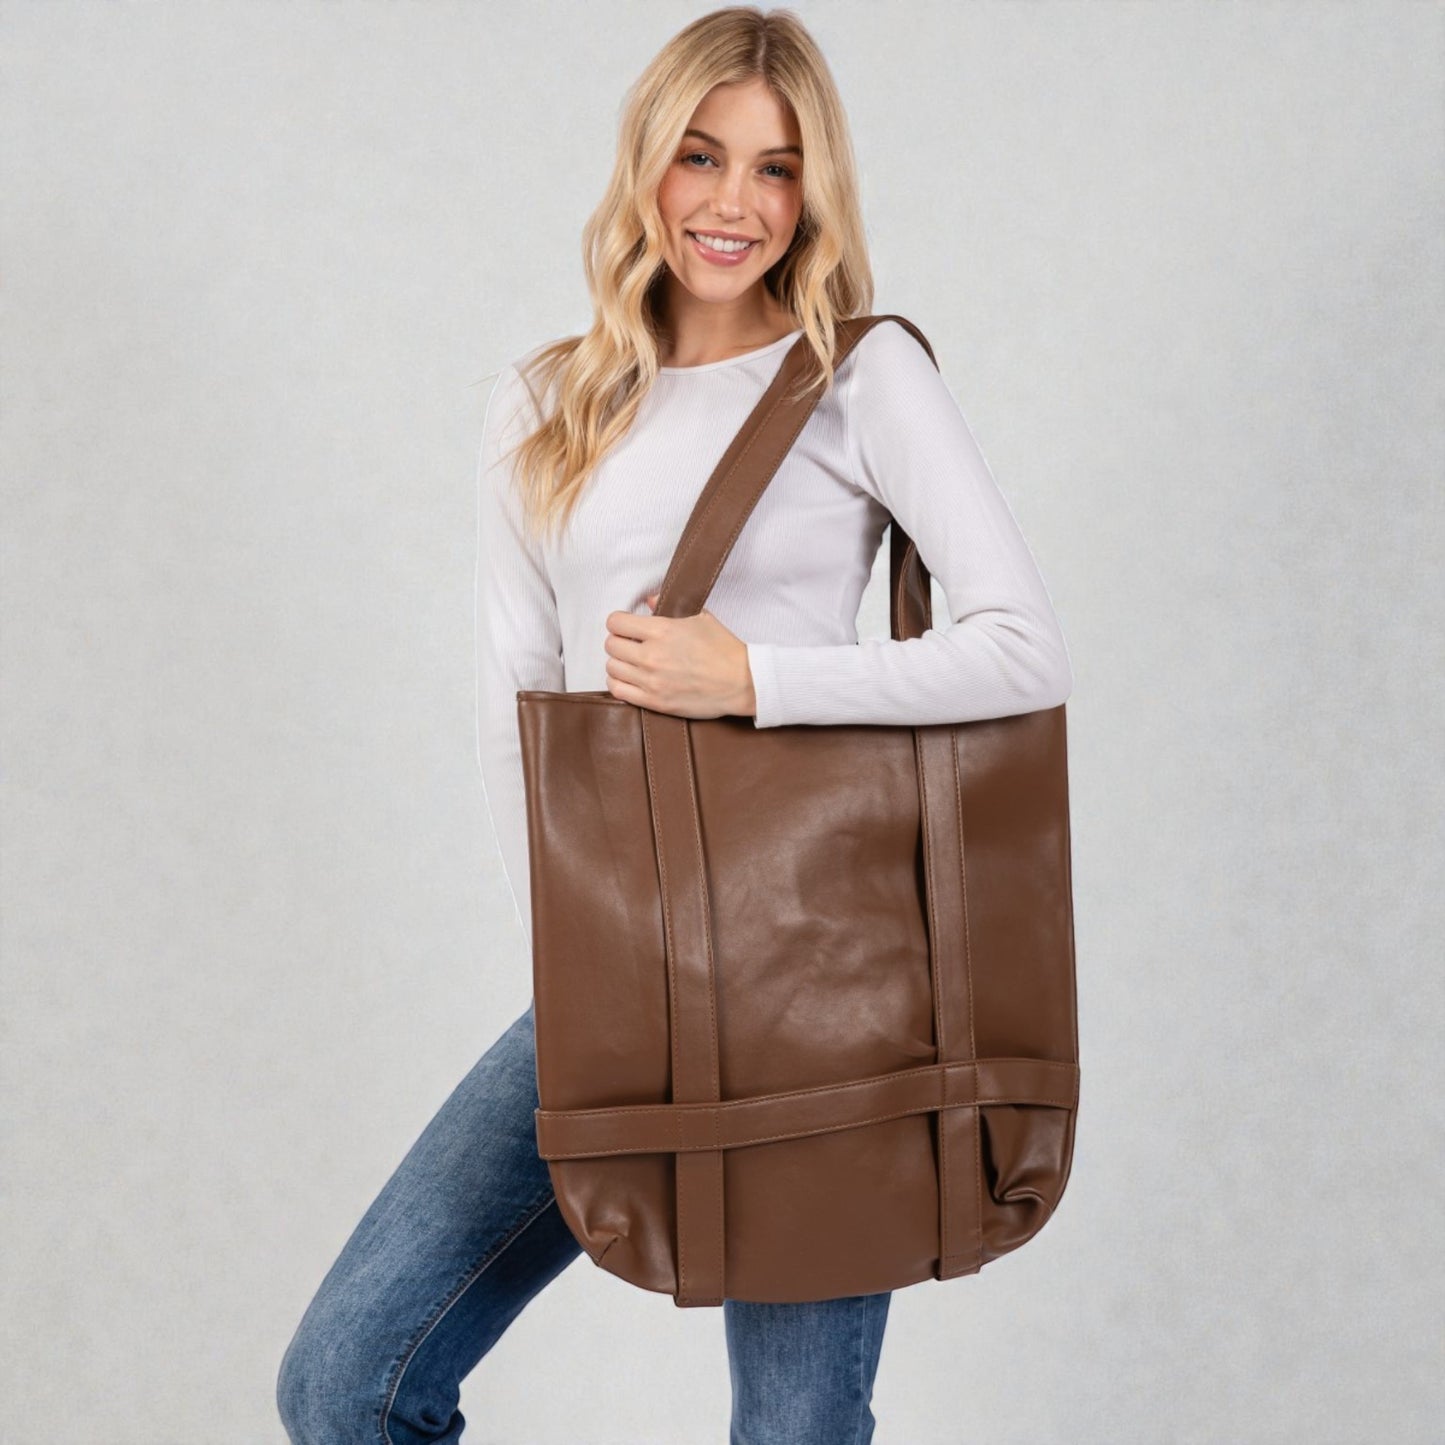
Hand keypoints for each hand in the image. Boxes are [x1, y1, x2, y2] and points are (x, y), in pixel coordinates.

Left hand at [603, 591, 756, 718]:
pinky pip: (618, 691)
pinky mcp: (655, 702)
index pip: (616, 622)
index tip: (627, 626)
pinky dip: (619, 683)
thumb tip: (648, 599)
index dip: (619, 622)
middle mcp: (652, 655)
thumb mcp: (700, 617)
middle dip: (619, 642)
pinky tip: (631, 679)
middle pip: (611, 645)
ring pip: (611, 668)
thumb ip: (669, 604)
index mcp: (662, 630)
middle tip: (631, 644)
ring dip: (619, 663)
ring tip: (632, 662)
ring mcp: (652, 680)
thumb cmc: (723, 649)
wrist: (741, 682)